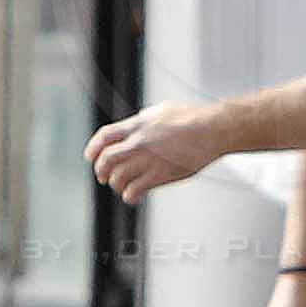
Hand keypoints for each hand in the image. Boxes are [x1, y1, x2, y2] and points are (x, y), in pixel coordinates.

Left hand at [87, 101, 218, 200]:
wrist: (214, 130)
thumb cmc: (195, 118)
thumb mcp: (163, 109)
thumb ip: (146, 118)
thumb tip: (138, 121)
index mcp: (137, 125)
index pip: (104, 137)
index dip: (93, 148)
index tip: (91, 157)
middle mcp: (139, 142)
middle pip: (106, 159)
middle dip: (101, 170)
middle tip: (103, 176)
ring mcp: (149, 159)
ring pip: (118, 177)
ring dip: (116, 184)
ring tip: (121, 187)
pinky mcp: (161, 174)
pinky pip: (136, 190)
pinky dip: (130, 196)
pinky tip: (134, 197)